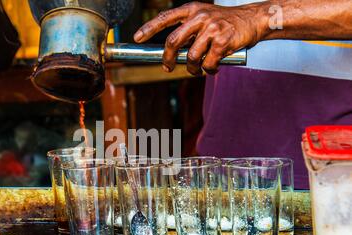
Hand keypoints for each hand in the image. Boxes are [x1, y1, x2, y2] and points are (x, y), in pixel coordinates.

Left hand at [134, 1, 266, 74]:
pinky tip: (212, 68)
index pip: (165, 17)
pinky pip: (208, 63)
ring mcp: (211, 28)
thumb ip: (188, 30)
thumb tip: (172, 53)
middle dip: (167, 58)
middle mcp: (199, 16)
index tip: (137, 37)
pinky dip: (208, 70)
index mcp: (192, 9)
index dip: (149, 28)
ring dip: (191, 68)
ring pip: (190, 56)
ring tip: (196, 70)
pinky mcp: (223, 41)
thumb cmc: (225, 22)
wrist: (252, 19)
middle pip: (173, 41)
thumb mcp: (204, 17)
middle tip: (167, 67)